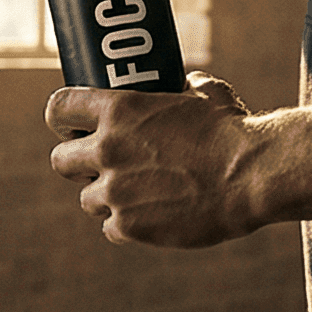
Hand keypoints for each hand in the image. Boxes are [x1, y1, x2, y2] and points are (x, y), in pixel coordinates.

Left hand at [46, 75, 264, 246]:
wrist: (253, 175)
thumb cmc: (233, 130)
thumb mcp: (205, 93)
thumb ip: (182, 88)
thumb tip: (182, 83)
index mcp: (119, 109)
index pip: (58, 108)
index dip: (62, 119)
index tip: (73, 126)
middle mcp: (108, 149)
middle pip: (60, 161)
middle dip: (78, 164)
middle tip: (101, 166)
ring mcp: (116, 191)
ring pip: (87, 199)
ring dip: (107, 197)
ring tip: (138, 194)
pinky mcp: (129, 226)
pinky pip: (111, 228)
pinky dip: (128, 225)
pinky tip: (152, 217)